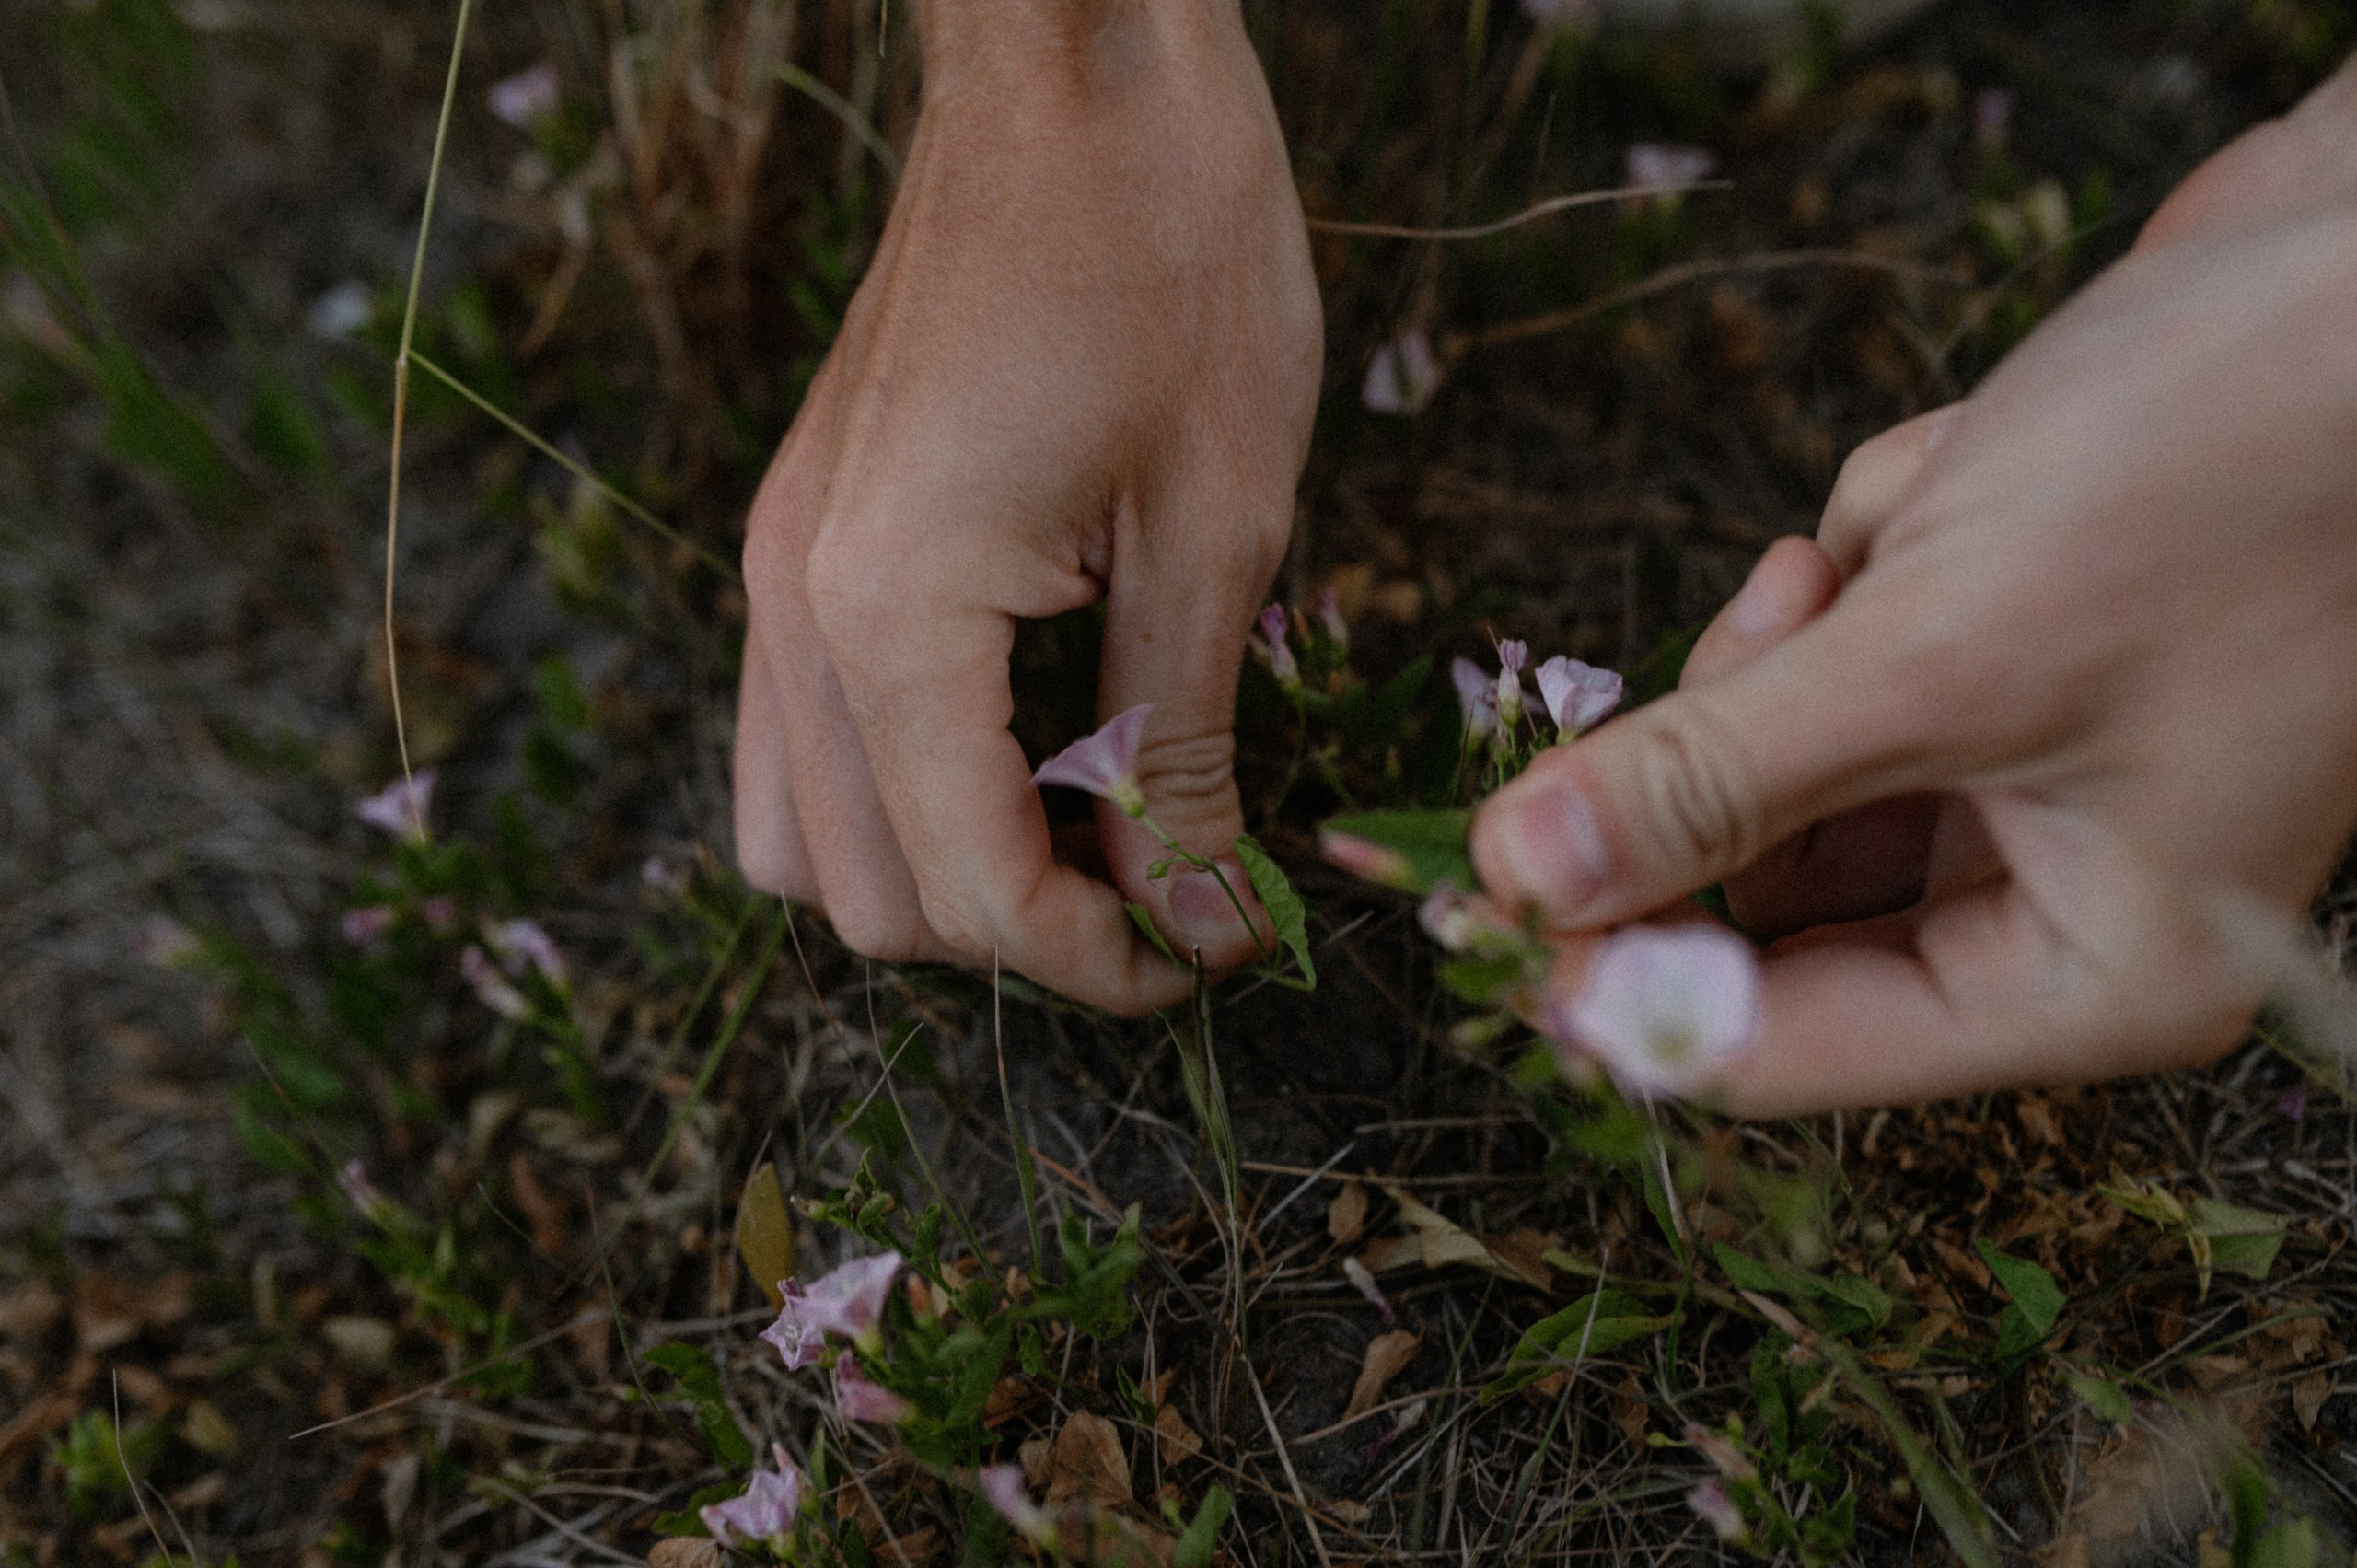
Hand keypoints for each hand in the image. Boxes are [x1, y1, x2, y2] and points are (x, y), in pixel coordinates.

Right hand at [733, 0, 1320, 1011]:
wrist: (1072, 68)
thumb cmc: (1171, 256)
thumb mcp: (1218, 524)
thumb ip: (1181, 748)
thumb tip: (1196, 914)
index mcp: (891, 614)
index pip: (971, 889)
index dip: (1102, 962)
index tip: (1211, 958)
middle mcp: (793, 609)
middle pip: (867, 900)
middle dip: (1021, 934)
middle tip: (1169, 898)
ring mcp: (776, 570)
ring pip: (806, 840)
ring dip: (943, 876)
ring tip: (1091, 833)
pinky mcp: (798, 535)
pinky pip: (800, 737)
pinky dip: (899, 791)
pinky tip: (1020, 749)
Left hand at [1471, 55, 2356, 1113]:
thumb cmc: (2237, 477)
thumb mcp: (1946, 653)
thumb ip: (1716, 780)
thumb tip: (1519, 876)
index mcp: (2088, 973)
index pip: (1783, 1047)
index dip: (1616, 980)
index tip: (1476, 887)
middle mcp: (2059, 900)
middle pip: (1766, 898)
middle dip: (1740, 748)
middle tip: (1764, 631)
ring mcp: (2030, 777)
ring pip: (1787, 758)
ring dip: (1806, 637)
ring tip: (1905, 536)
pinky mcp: (2001, 662)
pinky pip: (1844, 649)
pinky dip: (1866, 562)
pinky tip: (1955, 481)